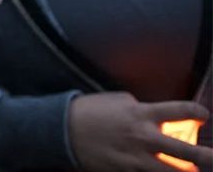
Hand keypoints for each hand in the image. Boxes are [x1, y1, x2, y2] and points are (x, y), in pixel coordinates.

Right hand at [70, 93, 212, 171]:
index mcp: (142, 114)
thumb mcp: (119, 100)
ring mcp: (136, 160)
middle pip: (188, 153)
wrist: (62, 130)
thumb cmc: (91, 111)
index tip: (203, 115)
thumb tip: (159, 117)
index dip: (198, 113)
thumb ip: (143, 109)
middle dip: (207, 157)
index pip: (182, 111)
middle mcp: (144, 138)